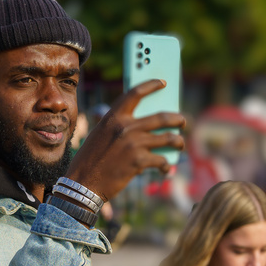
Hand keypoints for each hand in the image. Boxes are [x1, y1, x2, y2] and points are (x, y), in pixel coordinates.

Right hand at [63, 81, 186, 202]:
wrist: (83, 183)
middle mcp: (125, 127)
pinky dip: (166, 166)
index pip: (135, 93)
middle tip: (182, 122)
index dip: (151, 85)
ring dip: (178, 142)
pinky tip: (166, 169)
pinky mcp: (139, 161)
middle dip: (177, 119)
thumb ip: (116, 126)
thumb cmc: (90, 160)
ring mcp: (133, 144)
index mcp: (113, 117)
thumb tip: (141, 124)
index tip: (162, 83)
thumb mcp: (99, 134)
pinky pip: (162, 160)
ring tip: (180, 144)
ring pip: (168, 138)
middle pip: (162, 117)